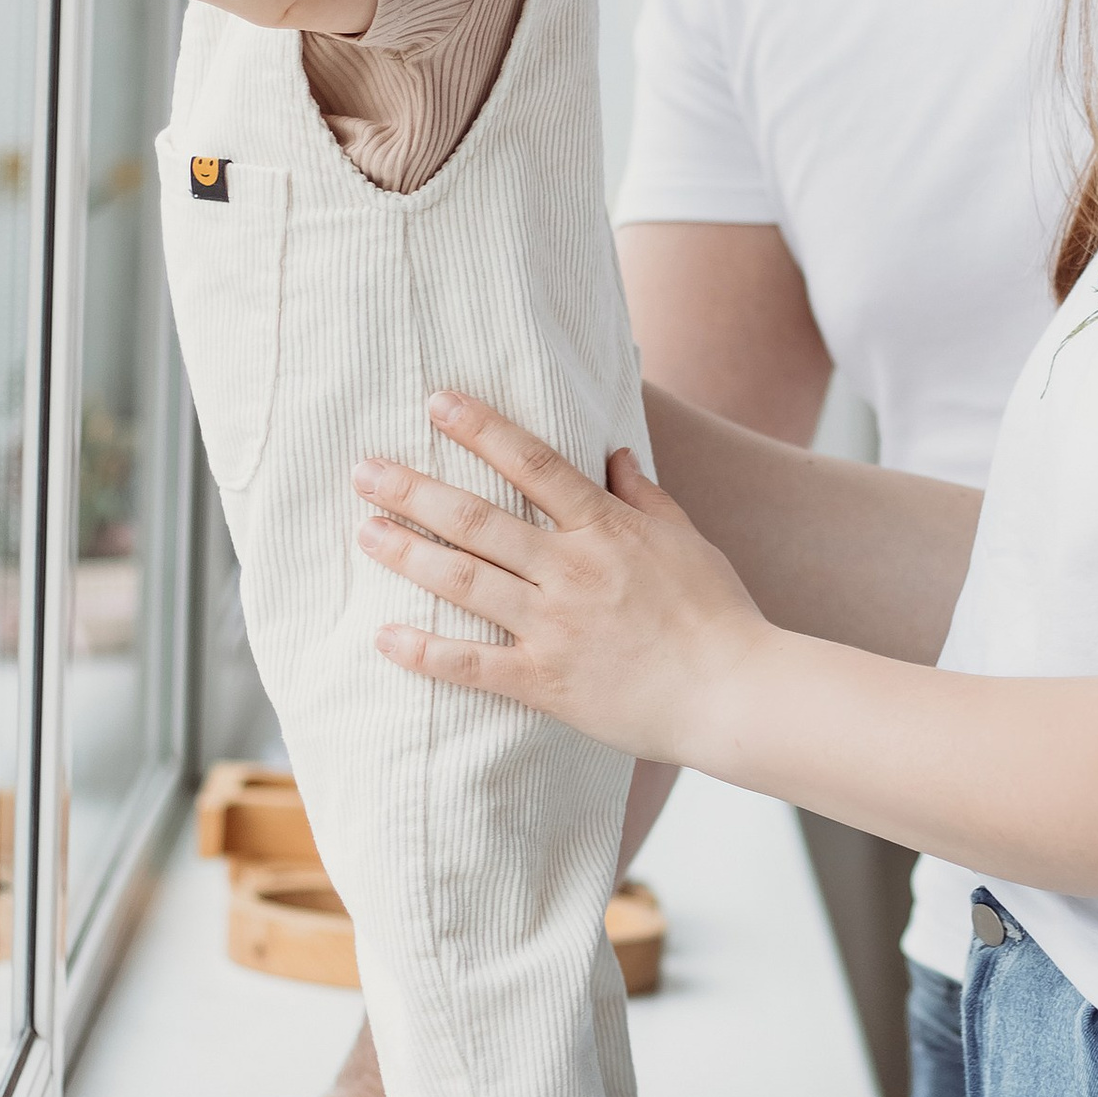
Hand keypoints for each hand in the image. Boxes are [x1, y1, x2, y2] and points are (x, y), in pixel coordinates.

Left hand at [354, 389, 773, 762]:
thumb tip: (616, 452)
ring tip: (364, 532)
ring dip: (408, 554)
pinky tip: (384, 636)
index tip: (436, 403)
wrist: (734, 693)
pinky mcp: (546, 682)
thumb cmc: (717, 614)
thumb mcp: (687, 539)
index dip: (480, 429)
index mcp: (605, 528)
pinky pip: (473, 665)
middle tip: (363, 471)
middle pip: (477, 518)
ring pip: (465, 581)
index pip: (532, 463)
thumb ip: (645, 495)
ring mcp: (554, 626)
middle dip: (414, 490)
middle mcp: (571, 569)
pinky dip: (425, 652)